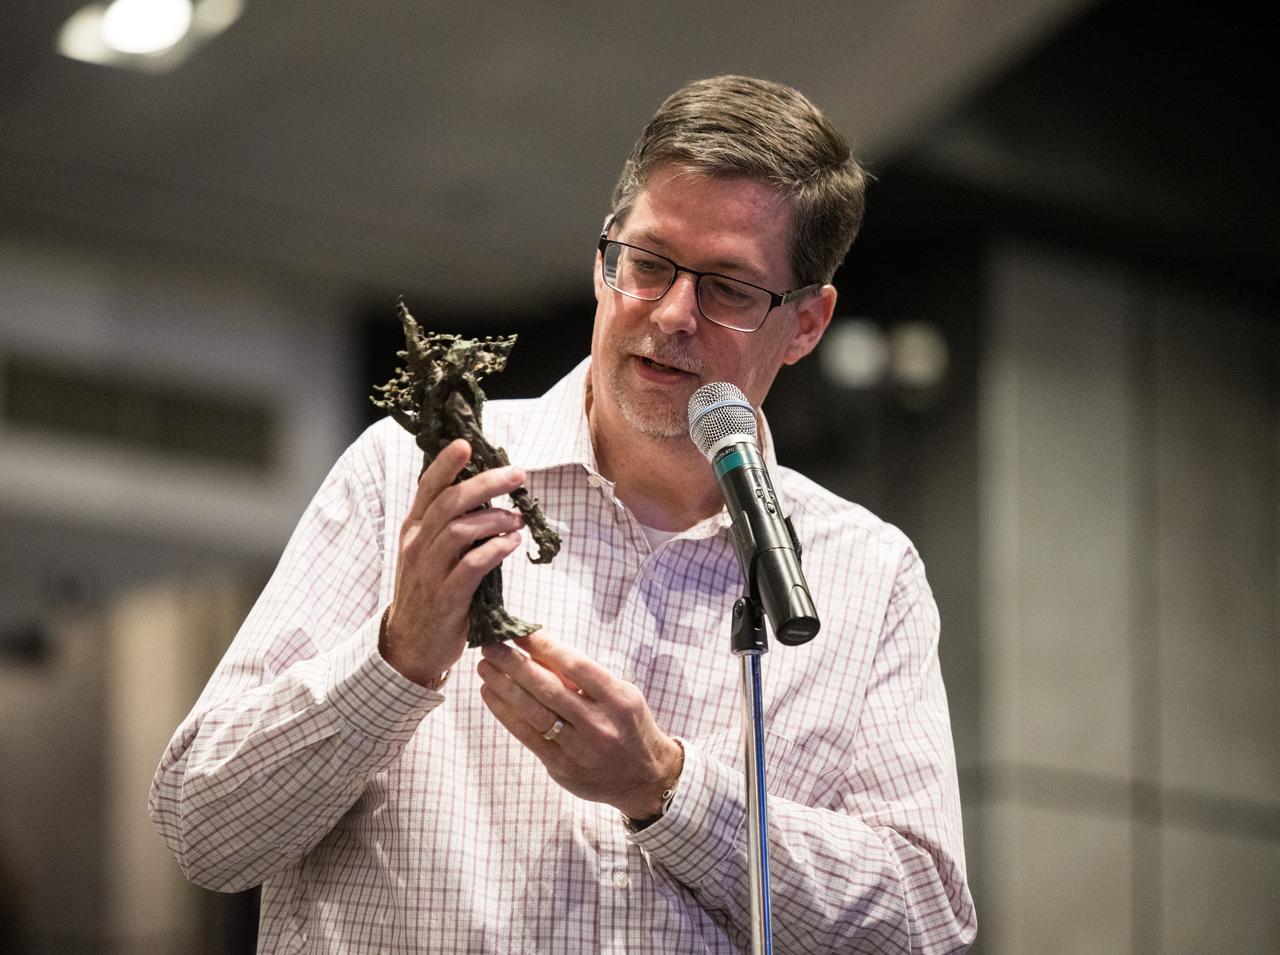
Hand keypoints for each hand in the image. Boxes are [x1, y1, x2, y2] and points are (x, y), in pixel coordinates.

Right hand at [382, 438, 526, 686]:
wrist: (409, 645)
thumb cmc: (428, 591)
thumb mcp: (430, 553)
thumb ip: (452, 525)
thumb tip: (489, 495)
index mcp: (413, 529)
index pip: (428, 488)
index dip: (446, 464)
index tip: (466, 444)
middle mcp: (417, 545)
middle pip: (450, 502)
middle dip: (485, 483)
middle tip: (516, 474)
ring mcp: (429, 571)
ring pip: (460, 530)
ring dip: (496, 519)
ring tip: (518, 518)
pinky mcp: (447, 597)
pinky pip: (472, 565)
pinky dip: (496, 550)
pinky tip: (511, 544)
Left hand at [477, 632, 683, 819]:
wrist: (645, 777)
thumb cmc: (628, 725)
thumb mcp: (620, 694)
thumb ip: (585, 678)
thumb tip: (540, 652)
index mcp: (618, 700)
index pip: (577, 667)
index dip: (546, 647)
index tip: (521, 632)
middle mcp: (599, 725)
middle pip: (549, 689)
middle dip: (515, 664)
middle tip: (491, 645)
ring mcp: (579, 750)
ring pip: (534, 713)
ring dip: (504, 687)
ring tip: (485, 667)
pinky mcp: (562, 768)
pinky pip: (527, 737)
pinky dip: (506, 714)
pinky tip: (491, 695)